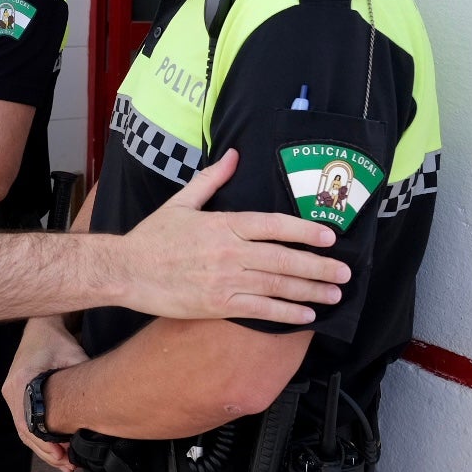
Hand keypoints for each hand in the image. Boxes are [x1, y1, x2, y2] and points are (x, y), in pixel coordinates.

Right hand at [3, 317, 87, 471]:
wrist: (43, 325)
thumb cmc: (57, 340)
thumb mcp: (74, 358)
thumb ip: (81, 382)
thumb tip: (99, 407)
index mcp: (21, 382)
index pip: (29, 425)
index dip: (47, 445)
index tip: (64, 457)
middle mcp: (11, 390)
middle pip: (26, 432)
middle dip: (47, 452)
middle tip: (68, 466)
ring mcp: (11, 393)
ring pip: (25, 431)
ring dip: (43, 448)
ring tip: (64, 463)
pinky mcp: (17, 394)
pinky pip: (25, 422)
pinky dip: (40, 437)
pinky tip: (55, 448)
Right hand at [117, 149, 349, 321]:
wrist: (127, 270)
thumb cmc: (153, 237)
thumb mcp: (181, 202)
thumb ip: (212, 179)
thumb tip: (233, 156)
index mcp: (224, 224)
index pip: (274, 226)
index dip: (305, 231)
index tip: (329, 237)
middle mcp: (230, 252)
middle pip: (285, 259)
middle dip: (319, 266)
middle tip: (344, 272)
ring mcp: (226, 281)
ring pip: (278, 287)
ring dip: (311, 291)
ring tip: (334, 293)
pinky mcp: (218, 305)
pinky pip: (260, 311)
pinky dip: (286, 314)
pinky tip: (305, 315)